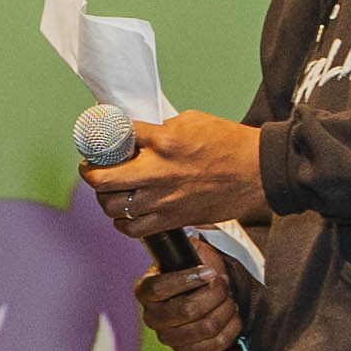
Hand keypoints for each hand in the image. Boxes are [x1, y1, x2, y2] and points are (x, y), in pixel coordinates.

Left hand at [86, 112, 270, 236]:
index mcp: (164, 141)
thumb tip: (134, 136)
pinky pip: (132, 229)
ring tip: (111, 190)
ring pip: (112, 207)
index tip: (98, 141)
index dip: (101, 138)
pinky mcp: (173, 220)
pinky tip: (127, 212)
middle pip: (102, 179)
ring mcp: (164, 200)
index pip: (115, 137)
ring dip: (105, 198)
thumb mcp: (191, 121)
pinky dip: (123, 221)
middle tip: (93, 167)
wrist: (259, 171)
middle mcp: (159, 172)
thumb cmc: (228, 143)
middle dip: (91, 172)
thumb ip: (158, 129)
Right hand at [134, 255, 248, 350]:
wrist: (204, 296)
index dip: (186, 280)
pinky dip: (230, 329)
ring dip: (225, 310)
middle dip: (214, 295)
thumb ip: (187, 244)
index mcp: (144, 290)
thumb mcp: (190, 253)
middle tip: (225, 285)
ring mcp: (167, 337)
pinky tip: (233, 317)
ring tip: (230, 300)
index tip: (210, 272)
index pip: (158, 288)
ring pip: (205, 327)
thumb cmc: (195, 272)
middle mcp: (151, 316)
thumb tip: (191, 242)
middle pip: (187, 310)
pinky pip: (213, 345)